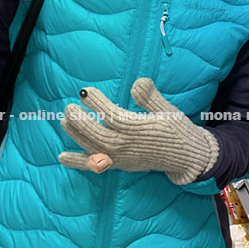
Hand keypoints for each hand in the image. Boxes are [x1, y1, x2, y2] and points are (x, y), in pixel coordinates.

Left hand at [59, 77, 218, 185]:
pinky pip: (96, 165)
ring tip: (64, 121)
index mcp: (139, 129)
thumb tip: (138, 82)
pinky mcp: (120, 165)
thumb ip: (151, 97)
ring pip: (93, 147)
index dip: (97, 103)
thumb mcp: (168, 109)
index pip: (112, 115)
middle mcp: (127, 145)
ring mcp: (122, 157)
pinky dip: (79, 162)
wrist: (186, 156)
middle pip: (97, 134)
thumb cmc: (176, 129)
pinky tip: (62, 157)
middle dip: (80, 121)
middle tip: (68, 107)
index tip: (85, 91)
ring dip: (76, 135)